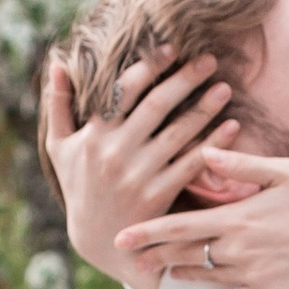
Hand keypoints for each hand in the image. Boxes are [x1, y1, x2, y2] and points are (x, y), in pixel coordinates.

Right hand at [41, 50, 231, 288]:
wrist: (98, 240)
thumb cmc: (79, 186)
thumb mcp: (58, 148)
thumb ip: (58, 106)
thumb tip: (57, 65)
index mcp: (93, 135)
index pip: (124, 90)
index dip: (150, 66)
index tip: (172, 48)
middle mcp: (115, 152)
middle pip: (156, 106)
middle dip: (185, 79)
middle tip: (209, 59)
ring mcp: (138, 175)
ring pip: (177, 133)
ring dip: (204, 108)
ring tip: (224, 88)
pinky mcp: (159, 195)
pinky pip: (191, 164)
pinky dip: (212, 145)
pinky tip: (231, 127)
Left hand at [135, 147, 288, 288]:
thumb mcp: (284, 172)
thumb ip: (240, 165)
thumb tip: (203, 149)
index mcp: (239, 217)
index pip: (180, 226)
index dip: (147, 232)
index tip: (120, 236)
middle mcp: (240, 250)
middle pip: (183, 254)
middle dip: (152, 255)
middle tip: (128, 257)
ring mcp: (252, 276)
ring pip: (201, 278)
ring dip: (175, 274)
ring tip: (157, 271)